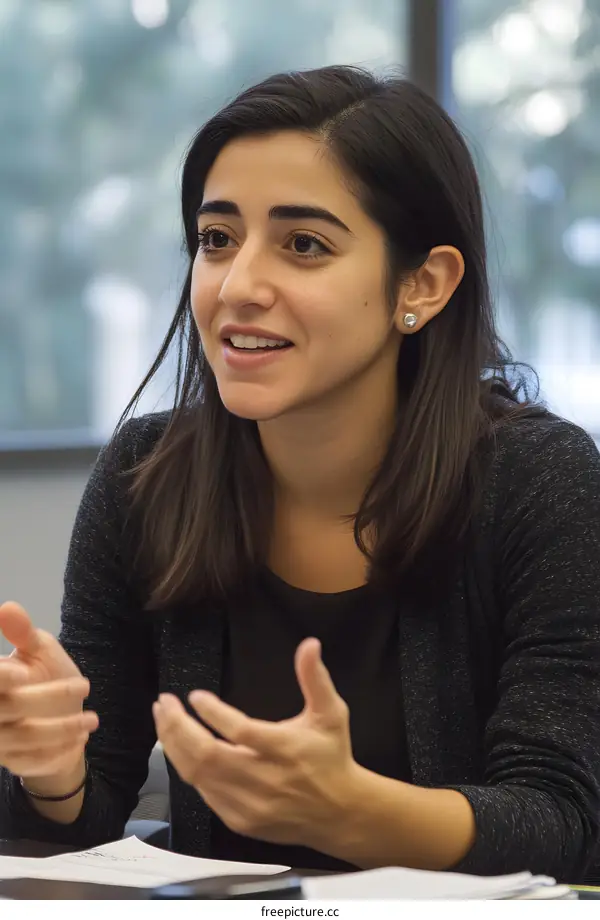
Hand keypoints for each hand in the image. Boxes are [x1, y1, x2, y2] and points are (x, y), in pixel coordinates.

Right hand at [0, 601, 97, 778]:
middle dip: (48, 697)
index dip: (1, 677)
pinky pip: (31, 760)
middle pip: (8, 707)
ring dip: (62, 728)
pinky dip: (58, 752)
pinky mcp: (11, 761)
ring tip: (93, 719)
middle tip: (86, 686)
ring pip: (23, 736)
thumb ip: (24, 633)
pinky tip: (79, 741)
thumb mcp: (39, 649)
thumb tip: (7, 608)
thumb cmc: (46, 674)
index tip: (23, 673)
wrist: (59, 714)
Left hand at [154, 637, 358, 851]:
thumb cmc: (331, 756)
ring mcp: (250, 805)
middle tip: (163, 703)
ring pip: (198, 776)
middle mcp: (265, 780)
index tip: (194, 696)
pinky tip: (180, 748)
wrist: (340, 813)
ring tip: (163, 720)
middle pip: (208, 756)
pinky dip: (187, 768)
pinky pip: (204, 793)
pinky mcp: (240, 820)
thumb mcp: (331, 713)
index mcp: (286, 749)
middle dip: (178, 727)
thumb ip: (315, 678)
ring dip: (175, 746)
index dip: (213, 713)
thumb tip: (309, 644)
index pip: (241, 731)